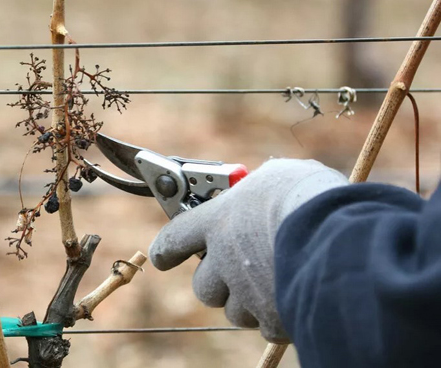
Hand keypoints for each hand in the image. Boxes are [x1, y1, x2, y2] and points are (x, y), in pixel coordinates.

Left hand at [149, 158, 348, 341]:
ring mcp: (245, 293)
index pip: (176, 237)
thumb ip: (261, 191)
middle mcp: (224, 259)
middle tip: (242, 272)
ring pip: (236, 311)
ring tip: (278, 280)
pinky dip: (280, 317)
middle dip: (220, 283)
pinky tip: (299, 296)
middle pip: (204, 287)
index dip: (167, 249)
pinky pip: (268, 327)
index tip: (163, 257)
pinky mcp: (272, 320)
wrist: (341, 237)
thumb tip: (264, 193)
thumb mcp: (281, 178)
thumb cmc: (312, 197)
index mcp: (218, 220)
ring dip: (250, 301)